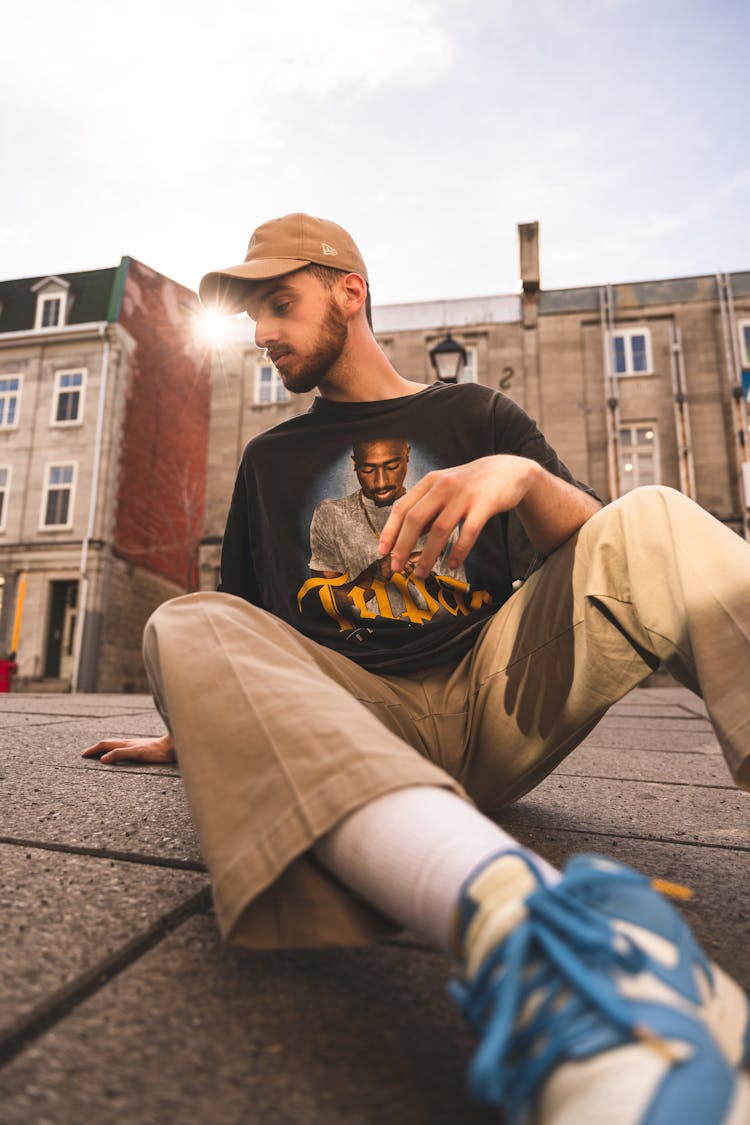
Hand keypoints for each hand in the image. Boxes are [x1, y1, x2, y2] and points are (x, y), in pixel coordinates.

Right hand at [82, 733, 175, 764]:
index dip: (93, 749)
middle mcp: (129, 743)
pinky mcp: (143, 749)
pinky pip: (125, 749)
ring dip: (106, 749)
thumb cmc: (157, 751)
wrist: (174, 745)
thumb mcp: (137, 754)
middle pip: (109, 743)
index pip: (105, 745)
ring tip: (100, 754)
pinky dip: (116, 751)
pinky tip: (121, 755)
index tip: (83, 754)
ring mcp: (136, 745)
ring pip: (116, 745)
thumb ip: (120, 754)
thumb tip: (102, 759)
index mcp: (125, 743)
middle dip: (96, 748)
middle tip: (87, 754)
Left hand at [379, 455, 538, 577]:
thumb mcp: (444, 488)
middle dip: (403, 546)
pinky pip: (468, 531)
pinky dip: (458, 551)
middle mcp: (444, 486)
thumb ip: (426, 509)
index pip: (402, 508)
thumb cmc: (471, 484)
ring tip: (421, 572)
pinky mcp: (485, 504)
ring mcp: (464, 495)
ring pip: (440, 529)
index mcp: (430, 482)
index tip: (382, 551)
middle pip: (416, 519)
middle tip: (396, 567)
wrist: (508, 471)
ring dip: (427, 555)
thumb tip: (407, 536)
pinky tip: (452, 564)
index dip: (390, 531)